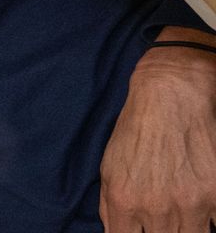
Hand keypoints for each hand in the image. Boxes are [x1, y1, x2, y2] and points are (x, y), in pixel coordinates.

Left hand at [99, 44, 215, 231]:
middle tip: (159, 222)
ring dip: (183, 229)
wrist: (171, 97)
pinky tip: (199, 209)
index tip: (138, 231)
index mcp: (125, 201)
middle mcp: (157, 207)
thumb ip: (110, 206)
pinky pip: (214, 224)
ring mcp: (191, 204)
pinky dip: (207, 220)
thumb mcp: (109, 166)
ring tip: (178, 213)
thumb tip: (115, 231)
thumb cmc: (137, 130)